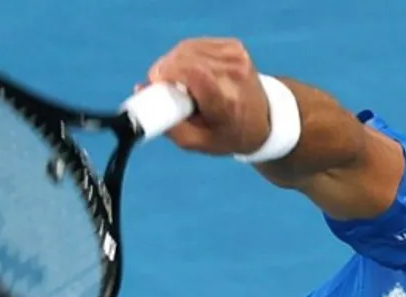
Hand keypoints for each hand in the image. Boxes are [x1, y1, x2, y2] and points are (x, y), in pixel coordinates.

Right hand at [144, 37, 269, 156]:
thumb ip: (168, 123)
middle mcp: (234, 75)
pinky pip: (196, 45)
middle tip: (167, 89)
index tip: (158, 84)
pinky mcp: (235, 47)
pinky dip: (188, 57)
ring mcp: (237, 57)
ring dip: (176, 64)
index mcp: (226, 102)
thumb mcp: (197, 142)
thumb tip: (141, 89)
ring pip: (187, 48)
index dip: (168, 73)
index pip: (194, 73)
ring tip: (182, 84)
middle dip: (167, 71)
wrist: (264, 121)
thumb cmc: (228, 134)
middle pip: (185, 58)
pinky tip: (193, 72)